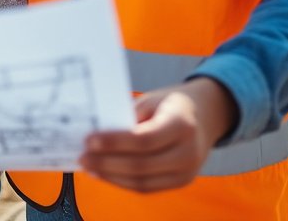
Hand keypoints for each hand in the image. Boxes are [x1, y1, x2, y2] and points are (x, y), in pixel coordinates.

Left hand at [79, 77, 235, 192]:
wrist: (205, 116)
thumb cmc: (171, 104)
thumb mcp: (152, 99)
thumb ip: (129, 116)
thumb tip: (97, 132)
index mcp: (182, 124)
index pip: (144, 139)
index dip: (114, 142)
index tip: (88, 140)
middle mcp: (189, 152)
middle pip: (142, 165)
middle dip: (107, 163)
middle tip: (82, 156)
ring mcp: (187, 172)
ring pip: (143, 182)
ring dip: (111, 176)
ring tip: (89, 166)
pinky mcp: (181, 182)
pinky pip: (148, 188)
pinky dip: (122, 182)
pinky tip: (104, 174)